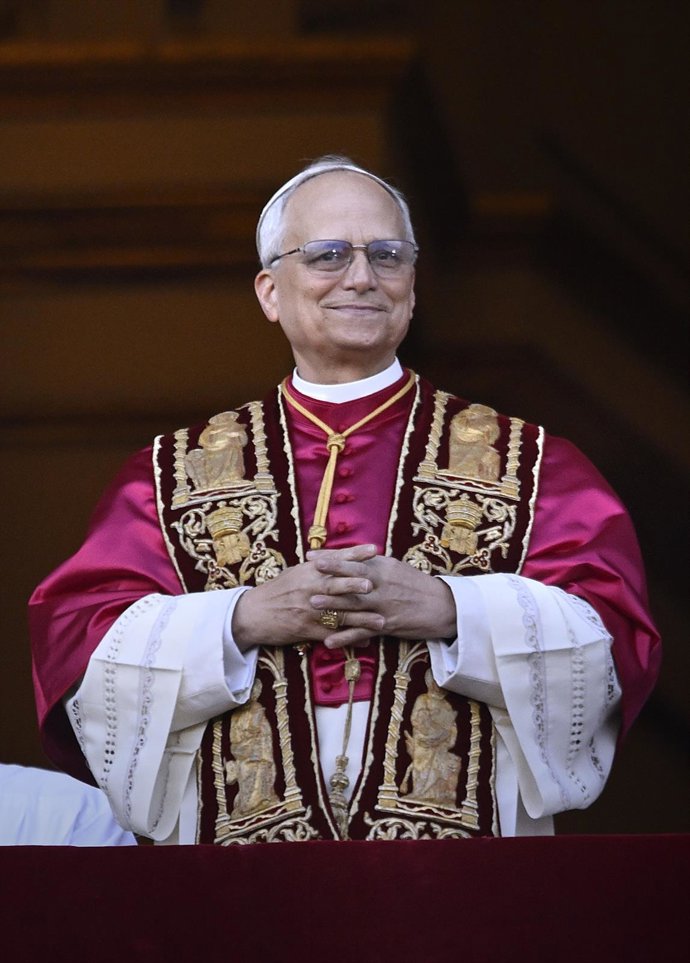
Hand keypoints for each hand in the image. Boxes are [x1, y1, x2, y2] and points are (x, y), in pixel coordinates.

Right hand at [231, 544, 385, 650]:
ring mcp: (309, 610)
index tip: (374, 549)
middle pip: (336, 585)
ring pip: (338, 614)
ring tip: (381, 621)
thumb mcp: (296, 573)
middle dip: (355, 585)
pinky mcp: (306, 629)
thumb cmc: (277, 590)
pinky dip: (349, 639)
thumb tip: (341, 557)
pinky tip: (364, 643)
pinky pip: (331, 635)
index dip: (355, 554)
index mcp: (309, 571)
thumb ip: (318, 566)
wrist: (253, 613)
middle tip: (373, 584)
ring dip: (361, 619)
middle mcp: (309, 588)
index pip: (336, 560)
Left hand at [307, 549, 456, 648]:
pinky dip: (345, 638)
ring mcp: (382, 606)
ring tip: (312, 604)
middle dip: (328, 578)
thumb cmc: (416, 585)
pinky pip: (362, 632)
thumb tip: (352, 557)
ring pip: (354, 605)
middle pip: (351, 580)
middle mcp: (381, 586)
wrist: (443, 606)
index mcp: (382, 568)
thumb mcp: (396, 568)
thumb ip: (373, 564)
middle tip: (307, 576)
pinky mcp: (386, 626)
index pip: (353, 560)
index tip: (312, 556)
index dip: (331, 558)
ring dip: (332, 606)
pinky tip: (328, 642)